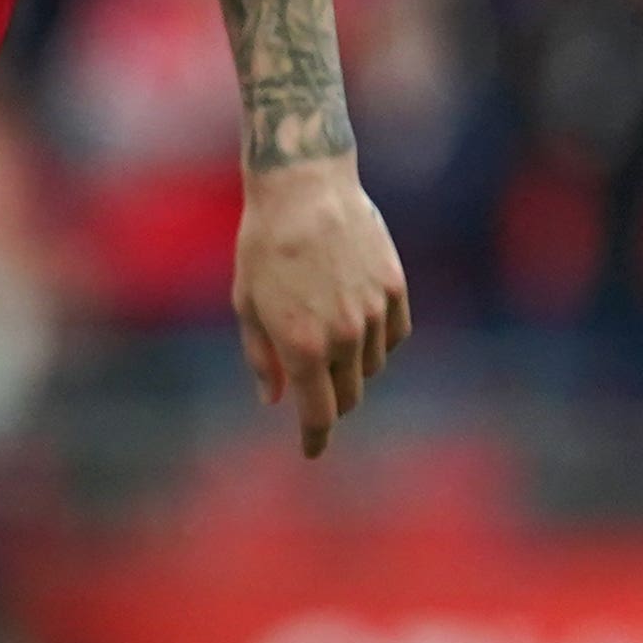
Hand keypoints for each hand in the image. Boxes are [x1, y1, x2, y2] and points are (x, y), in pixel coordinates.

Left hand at [230, 155, 408, 457]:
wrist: (305, 191)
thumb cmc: (262, 248)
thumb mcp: (247, 305)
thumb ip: (263, 357)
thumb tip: (274, 399)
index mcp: (303, 347)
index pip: (318, 413)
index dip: (315, 437)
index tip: (311, 451)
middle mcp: (345, 337)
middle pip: (348, 395)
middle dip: (331, 403)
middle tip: (315, 398)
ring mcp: (375, 314)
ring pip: (372, 366)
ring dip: (353, 369)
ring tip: (327, 340)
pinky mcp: (395, 290)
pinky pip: (394, 335)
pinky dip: (378, 342)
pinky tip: (358, 327)